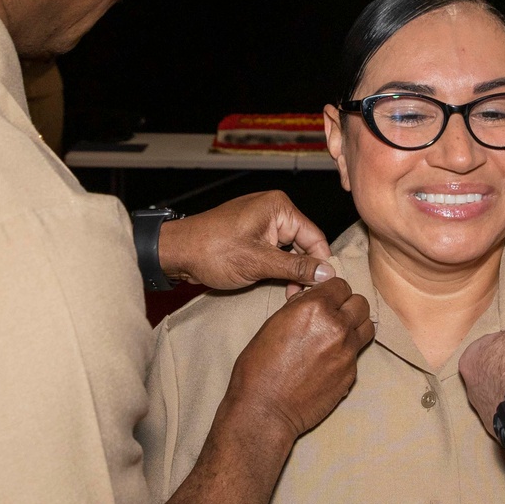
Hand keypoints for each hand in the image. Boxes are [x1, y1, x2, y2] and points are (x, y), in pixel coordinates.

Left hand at [157, 191, 334, 291]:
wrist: (176, 253)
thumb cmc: (213, 252)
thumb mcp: (259, 263)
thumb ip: (296, 267)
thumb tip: (328, 272)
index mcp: (279, 207)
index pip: (315, 237)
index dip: (321, 264)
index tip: (322, 288)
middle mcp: (274, 210)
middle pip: (303, 244)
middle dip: (304, 271)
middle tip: (300, 296)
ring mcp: (262, 222)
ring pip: (289, 250)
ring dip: (290, 273)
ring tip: (289, 294)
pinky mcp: (252, 235)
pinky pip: (274, 251)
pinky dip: (277, 268)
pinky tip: (277, 285)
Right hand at [228, 278, 374, 440]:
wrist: (265, 409)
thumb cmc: (259, 367)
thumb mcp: (273, 324)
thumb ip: (297, 305)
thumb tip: (307, 292)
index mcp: (315, 308)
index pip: (341, 284)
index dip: (332, 290)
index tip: (325, 298)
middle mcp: (337, 326)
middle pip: (360, 303)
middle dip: (347, 305)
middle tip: (333, 314)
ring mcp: (347, 351)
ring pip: (367, 326)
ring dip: (355, 325)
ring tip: (338, 333)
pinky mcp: (352, 373)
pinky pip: (358, 352)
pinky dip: (348, 351)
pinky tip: (330, 359)